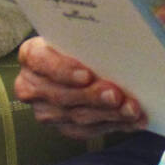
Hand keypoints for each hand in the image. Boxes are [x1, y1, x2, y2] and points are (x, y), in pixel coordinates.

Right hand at [12, 37, 143, 139]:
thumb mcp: (77, 33)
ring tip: (131, 109)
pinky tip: (132, 121)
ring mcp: (45, 110)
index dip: (64, 70)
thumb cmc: (80, 41)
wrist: (76, 59)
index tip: (87, 74)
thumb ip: (87, 36)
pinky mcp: (63, 126)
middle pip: (61, 95)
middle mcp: (32, 85)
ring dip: (108, 114)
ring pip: (76, 117)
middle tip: (117, 95)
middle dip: (92, 97)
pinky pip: (88, 131)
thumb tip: (115, 33)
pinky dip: (113, 125)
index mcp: (31, 55)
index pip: (41, 62)